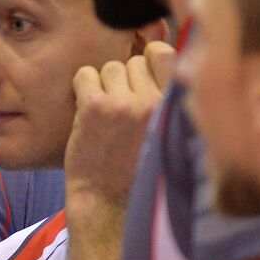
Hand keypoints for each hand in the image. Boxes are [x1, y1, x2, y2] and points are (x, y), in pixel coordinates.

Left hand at [64, 41, 176, 210]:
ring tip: (106, 117)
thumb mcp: (168, 133)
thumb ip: (167, 99)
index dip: (149, 61)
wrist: (110, 207)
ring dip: (104, 86)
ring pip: (110, 67)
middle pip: (134, 60)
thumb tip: (157, 52)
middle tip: (121, 112)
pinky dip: (81, 89)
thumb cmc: (139, 171)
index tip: (141, 82)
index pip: (163, 52)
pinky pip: (84, 74)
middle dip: (126, 80)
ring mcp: (124, 103)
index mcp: (177, 106)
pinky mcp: (95, 107)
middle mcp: (155, 101)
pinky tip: (87, 114)